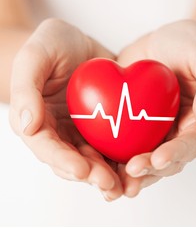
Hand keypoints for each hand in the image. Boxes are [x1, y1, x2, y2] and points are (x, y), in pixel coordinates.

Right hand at [9, 18, 122, 200]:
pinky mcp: (102, 125)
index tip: (81, 170)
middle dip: (90, 175)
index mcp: (38, 120)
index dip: (62, 161)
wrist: (77, 42)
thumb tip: (27, 125)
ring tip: (125, 185)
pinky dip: (122, 158)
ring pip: (93, 159)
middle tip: (109, 185)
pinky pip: (112, 144)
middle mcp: (59, 131)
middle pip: (72, 160)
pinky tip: (137, 165)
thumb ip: (25, 89)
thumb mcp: (35, 56)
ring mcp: (81, 130)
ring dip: (108, 174)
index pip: (46, 147)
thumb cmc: (52, 45)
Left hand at [117, 20, 195, 196]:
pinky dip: (113, 157)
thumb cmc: (192, 46)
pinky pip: (125, 143)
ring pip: (145, 159)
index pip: (191, 144)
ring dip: (130, 174)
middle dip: (148, 170)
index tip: (158, 159)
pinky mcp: (135, 125)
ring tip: (113, 184)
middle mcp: (179, 132)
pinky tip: (99, 165)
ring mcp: (156, 131)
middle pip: (166, 159)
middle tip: (130, 174)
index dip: (175, 154)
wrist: (166, 41)